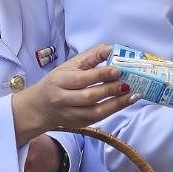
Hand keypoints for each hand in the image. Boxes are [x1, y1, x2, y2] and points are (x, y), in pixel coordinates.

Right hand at [11, 44, 133, 142]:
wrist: (39, 107)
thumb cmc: (58, 82)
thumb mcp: (70, 66)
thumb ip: (91, 57)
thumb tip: (111, 48)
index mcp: (59, 81)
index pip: (82, 79)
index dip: (101, 74)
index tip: (118, 69)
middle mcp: (62, 99)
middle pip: (89, 96)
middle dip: (110, 89)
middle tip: (128, 82)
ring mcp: (70, 114)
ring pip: (96, 111)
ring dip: (117, 103)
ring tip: (133, 94)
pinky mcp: (79, 123)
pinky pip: (99, 118)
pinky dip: (114, 110)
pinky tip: (126, 101)